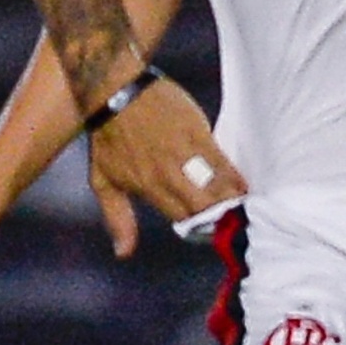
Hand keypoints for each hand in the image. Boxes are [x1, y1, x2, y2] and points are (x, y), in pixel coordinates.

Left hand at [84, 74, 244, 257]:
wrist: (115, 91)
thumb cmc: (108, 138)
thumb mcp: (103, 181)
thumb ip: (117, 219)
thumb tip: (123, 253)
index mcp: (149, 188)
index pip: (184, 220)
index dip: (199, 231)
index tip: (208, 234)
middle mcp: (170, 174)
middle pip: (206, 208)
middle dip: (220, 219)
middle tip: (231, 223)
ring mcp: (186, 153)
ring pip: (219, 187)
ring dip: (231, 200)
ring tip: (240, 208)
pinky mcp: (199, 132)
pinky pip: (225, 162)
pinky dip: (235, 177)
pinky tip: (242, 186)